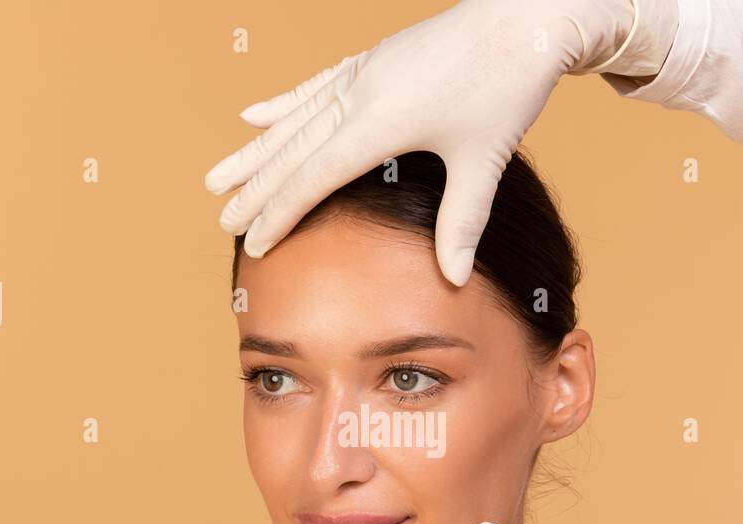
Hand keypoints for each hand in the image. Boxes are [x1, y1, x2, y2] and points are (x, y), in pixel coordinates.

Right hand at [205, 0, 673, 286]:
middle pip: (293, 148)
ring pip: (294, 117)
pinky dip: (282, 104)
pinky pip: (314, 86)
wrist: (525, 17)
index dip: (281, 212)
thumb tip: (452, 279)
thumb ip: (463, 221)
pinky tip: (254, 114)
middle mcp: (361, 93)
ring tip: (217, 177)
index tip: (253, 242)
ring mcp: (363, 72)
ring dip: (255, 150)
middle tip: (221, 219)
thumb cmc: (508, 87)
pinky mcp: (372, 60)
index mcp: (382, 120)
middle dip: (255, 188)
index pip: (315, 176)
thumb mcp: (487, 160)